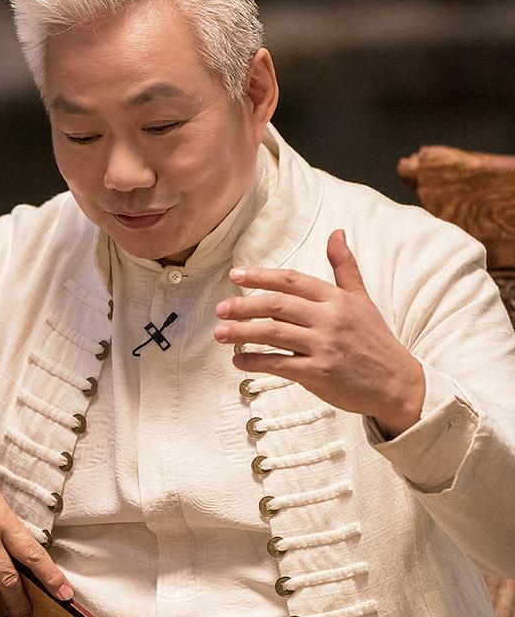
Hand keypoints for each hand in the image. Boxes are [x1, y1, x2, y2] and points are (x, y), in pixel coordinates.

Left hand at [214, 230, 425, 435]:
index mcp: (336, 299)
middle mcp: (329, 319)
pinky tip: (239, 362)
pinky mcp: (320, 373)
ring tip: (220, 334)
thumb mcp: (362, 299)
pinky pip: (280, 364)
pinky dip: (256, 362)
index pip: (292, 281)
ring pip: (274, 333)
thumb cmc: (375, 340)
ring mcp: (324, 346)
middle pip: (277, 305)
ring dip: (242, 333)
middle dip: (244, 306)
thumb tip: (336, 233)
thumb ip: (344, 267)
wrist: (396, 383)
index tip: (236, 275)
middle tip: (219, 309)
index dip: (261, 276)